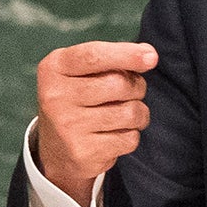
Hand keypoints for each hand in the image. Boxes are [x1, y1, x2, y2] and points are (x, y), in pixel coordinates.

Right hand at [33, 41, 158, 203]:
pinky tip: (116, 134)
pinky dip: (131, 135)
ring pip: (130, 113)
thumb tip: (148, 55)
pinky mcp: (83, 152)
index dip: (127, 54)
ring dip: (139, 113)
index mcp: (54, 68)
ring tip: (126, 115)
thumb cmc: (78, 101)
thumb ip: (111, 59)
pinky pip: (129, 139)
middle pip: (118, 84)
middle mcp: (56, 96)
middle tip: (132, 92)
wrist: (57, 150)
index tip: (152, 56)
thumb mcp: (82, 73)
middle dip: (137, 87)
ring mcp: (68, 126)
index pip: (94, 56)